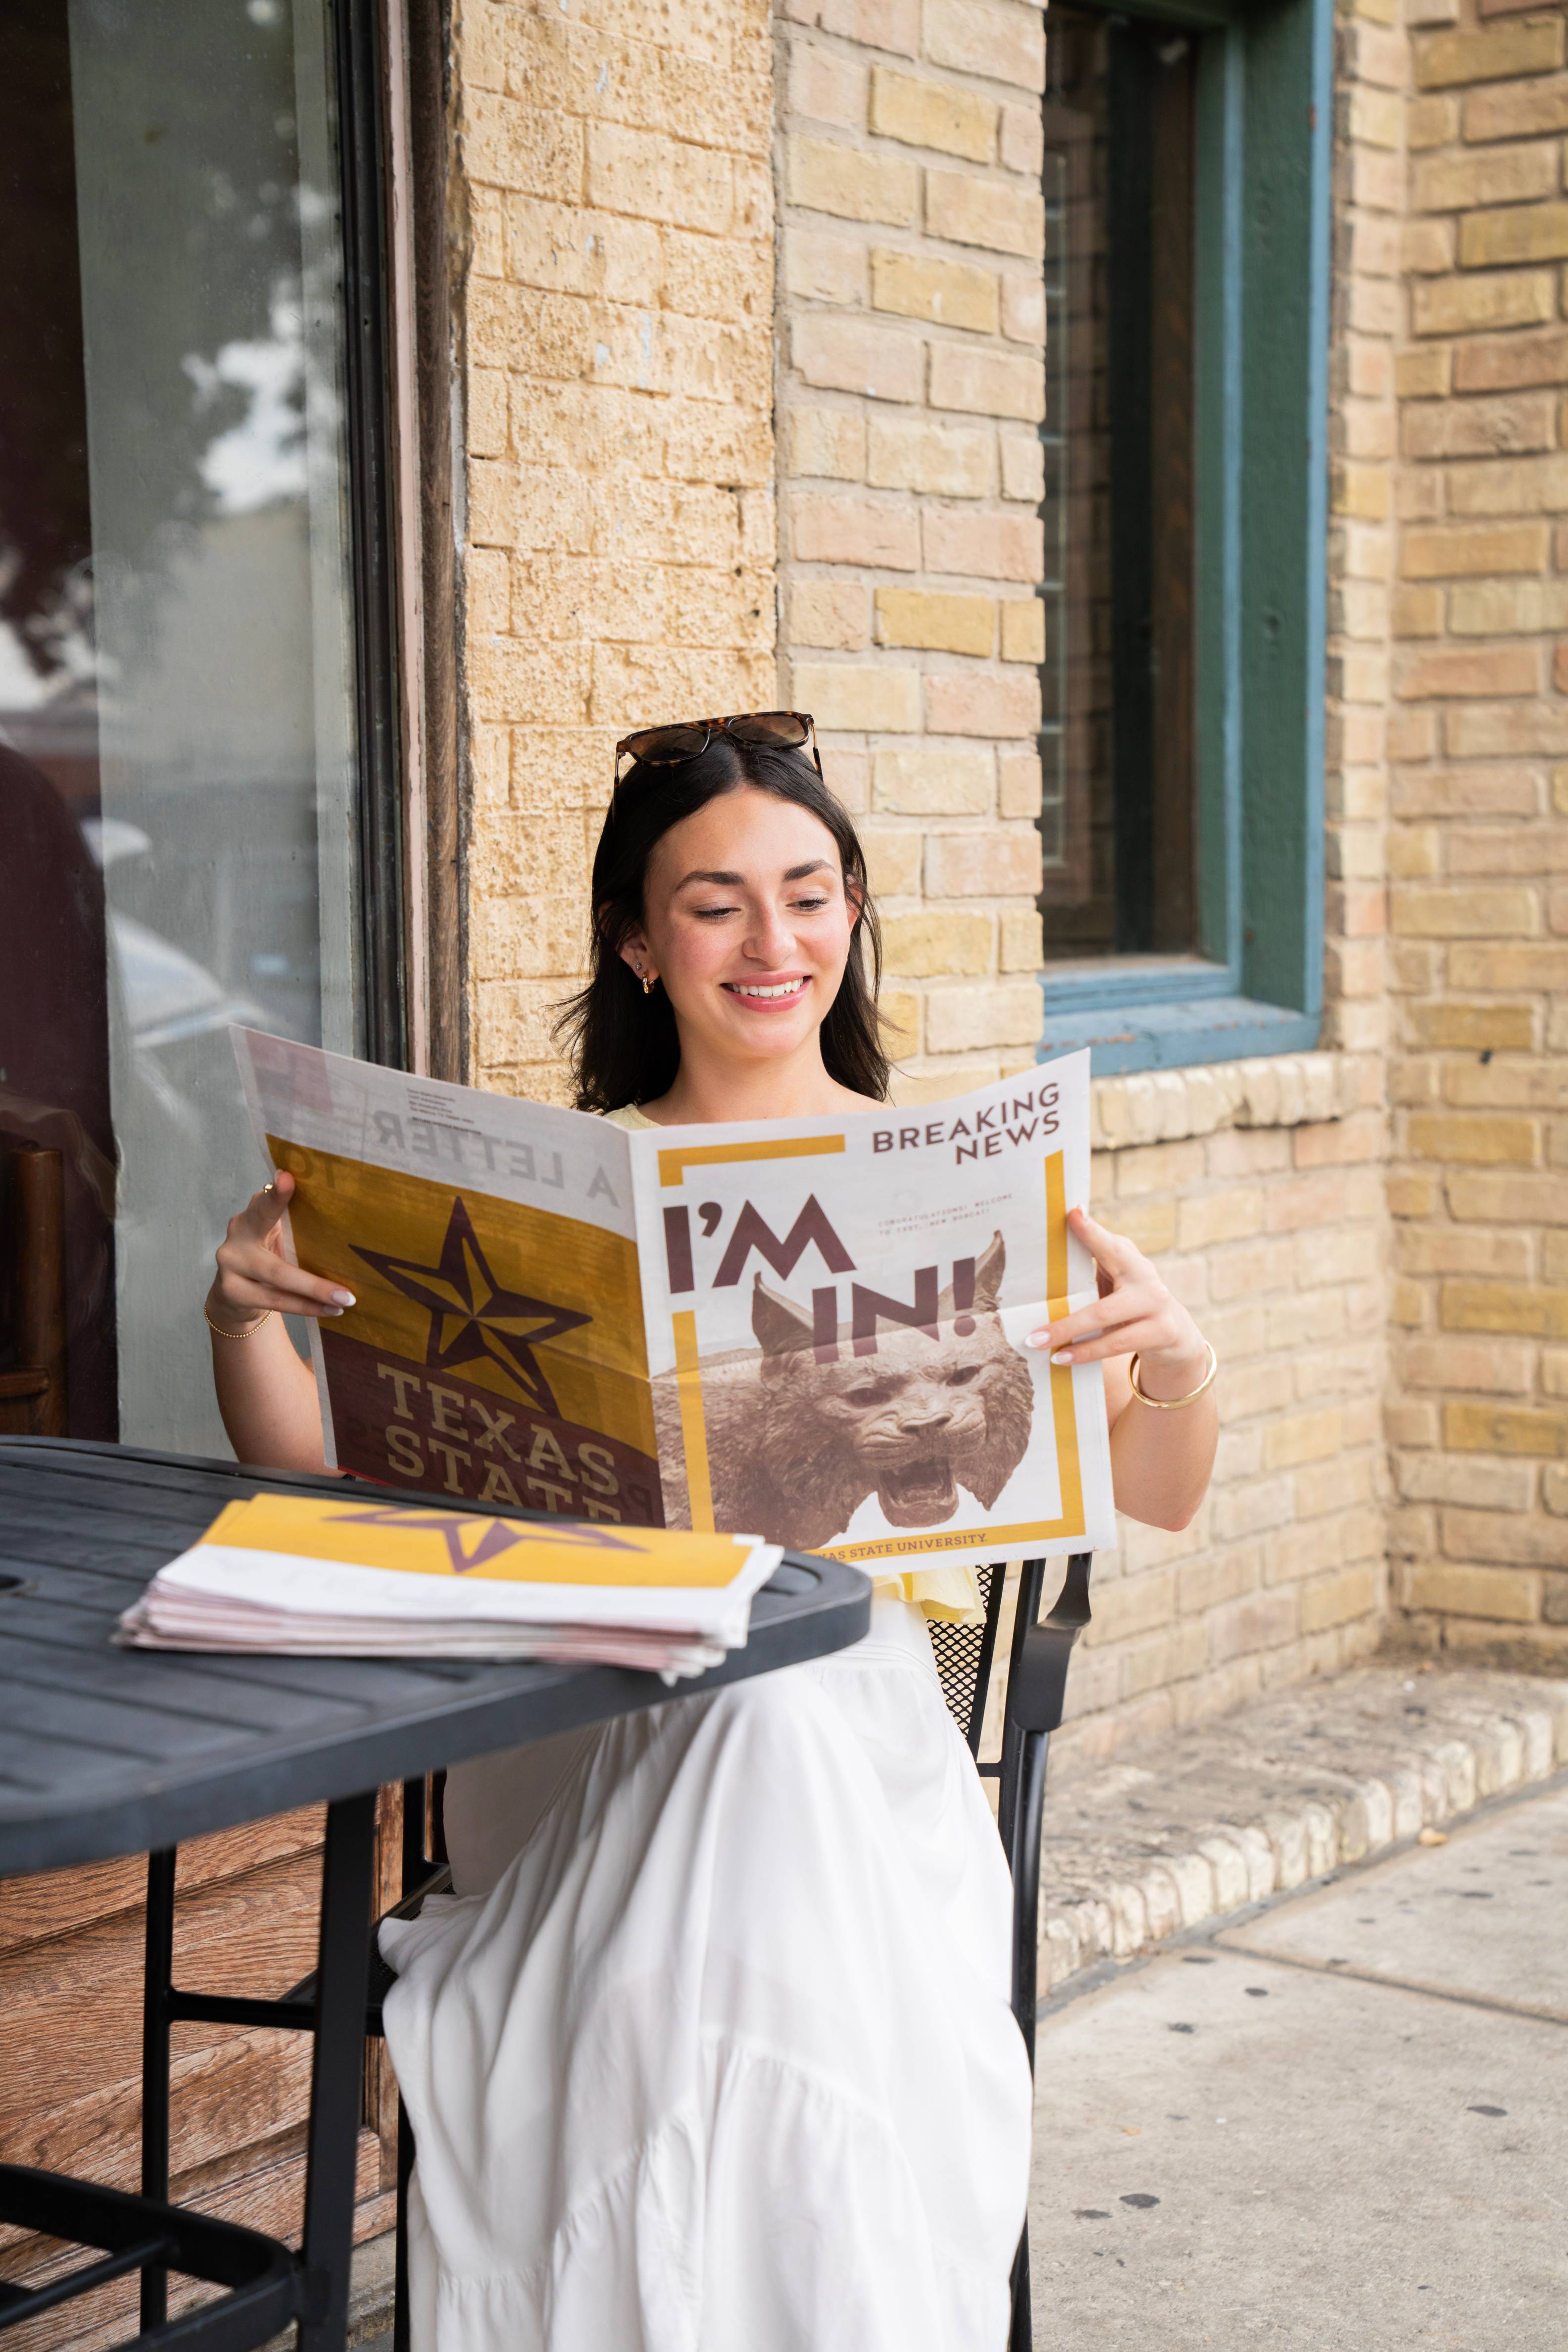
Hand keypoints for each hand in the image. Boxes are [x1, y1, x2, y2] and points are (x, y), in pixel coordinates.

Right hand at [206, 1170, 355, 1332]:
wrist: (235, 1294)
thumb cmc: (268, 1257)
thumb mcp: (277, 1235)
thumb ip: (294, 1223)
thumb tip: (344, 1217)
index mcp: (254, 1214)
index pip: (266, 1201)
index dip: (276, 1193)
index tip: (287, 1178)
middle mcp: (238, 1233)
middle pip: (278, 1252)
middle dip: (307, 1244)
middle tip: (341, 1272)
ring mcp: (230, 1263)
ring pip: (278, 1276)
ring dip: (316, 1290)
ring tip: (345, 1299)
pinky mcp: (231, 1290)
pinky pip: (274, 1299)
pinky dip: (305, 1306)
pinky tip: (328, 1309)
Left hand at [1026, 1206, 1207, 1398]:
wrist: (1176, 1335)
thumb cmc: (1131, 1301)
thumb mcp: (1117, 1279)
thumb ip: (1095, 1263)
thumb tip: (1050, 1252)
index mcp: (1131, 1262)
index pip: (1109, 1244)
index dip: (1091, 1230)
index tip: (1070, 1214)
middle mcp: (1146, 1279)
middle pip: (1102, 1299)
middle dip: (1065, 1316)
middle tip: (1030, 1331)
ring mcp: (1157, 1307)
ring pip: (1106, 1320)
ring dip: (1069, 1334)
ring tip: (1039, 1344)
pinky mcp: (1162, 1333)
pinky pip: (1117, 1344)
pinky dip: (1087, 1353)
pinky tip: (1063, 1359)